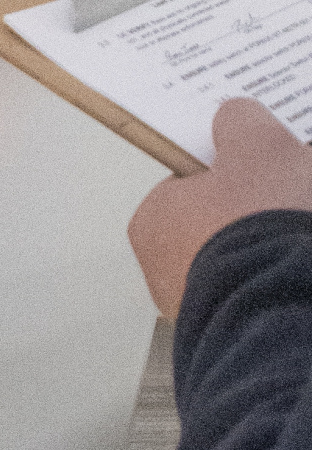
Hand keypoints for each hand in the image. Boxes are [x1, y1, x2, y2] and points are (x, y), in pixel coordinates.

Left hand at [128, 99, 311, 317]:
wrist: (284, 309)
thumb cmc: (257, 230)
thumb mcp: (256, 147)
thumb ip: (241, 123)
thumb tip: (234, 114)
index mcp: (153, 219)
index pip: (189, 180)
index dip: (229, 167)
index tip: (258, 163)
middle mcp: (163, 269)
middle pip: (220, 220)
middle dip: (258, 208)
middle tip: (292, 193)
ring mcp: (198, 308)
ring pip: (244, 259)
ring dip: (274, 244)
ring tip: (302, 226)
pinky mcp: (232, 334)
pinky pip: (260, 292)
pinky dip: (280, 276)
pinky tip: (300, 265)